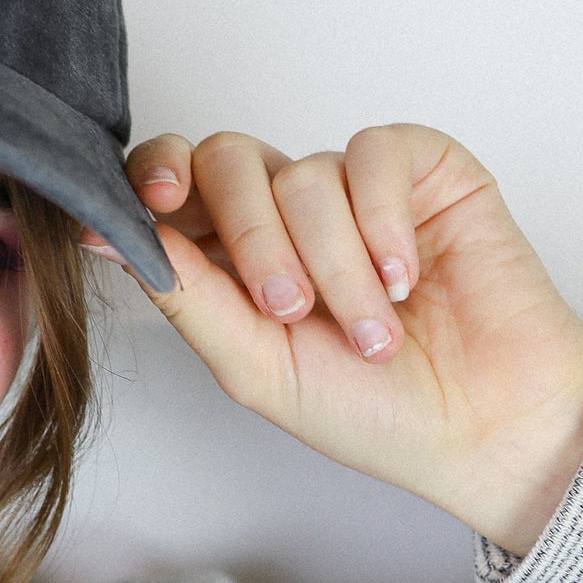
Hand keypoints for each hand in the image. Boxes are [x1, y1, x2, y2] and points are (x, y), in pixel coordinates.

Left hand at [80, 125, 582, 554]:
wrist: (481, 428)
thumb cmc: (371, 412)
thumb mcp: (254, 365)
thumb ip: (182, 294)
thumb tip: (100, 234)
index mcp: (231, 258)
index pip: (172, 184)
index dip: (155, 176)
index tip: (156, 201)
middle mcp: (286, 214)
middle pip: (226, 161)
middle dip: (251, 236)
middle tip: (290, 308)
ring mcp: (352, 188)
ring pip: (303, 174)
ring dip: (334, 264)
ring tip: (373, 331)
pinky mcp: (421, 169)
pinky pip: (374, 154)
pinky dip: (383, 224)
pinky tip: (406, 278)